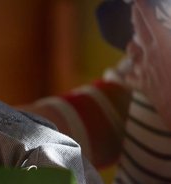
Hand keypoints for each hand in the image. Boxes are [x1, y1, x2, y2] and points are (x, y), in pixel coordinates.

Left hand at [124, 1, 170, 128]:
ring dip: (133, 46)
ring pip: (132, 53)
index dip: (143, 10)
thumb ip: (168, 40)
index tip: (137, 1)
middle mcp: (149, 54)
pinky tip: (110, 73)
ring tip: (133, 42)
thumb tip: (164, 37)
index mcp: (163, 44)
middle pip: (140, 32)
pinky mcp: (141, 85)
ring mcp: (143, 70)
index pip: (151, 22)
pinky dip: (118, 75)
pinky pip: (126, 79)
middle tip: (134, 8)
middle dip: (137, 19)